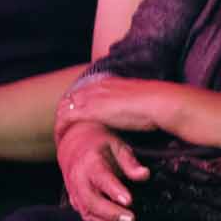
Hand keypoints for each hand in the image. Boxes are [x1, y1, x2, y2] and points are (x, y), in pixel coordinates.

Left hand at [55, 78, 176, 138]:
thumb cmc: (157, 103)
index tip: (76, 116)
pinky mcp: (90, 111)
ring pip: (64, 107)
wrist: (160, 102)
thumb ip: (133, 100)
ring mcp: (92, 98)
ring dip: (60, 121)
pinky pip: (65, 119)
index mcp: (109, 82)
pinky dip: (61, 128)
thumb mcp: (142, 98)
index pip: (84, 90)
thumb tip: (141, 107)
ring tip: (60, 135)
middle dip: (63, 112)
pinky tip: (60, 138)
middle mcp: (98, 87)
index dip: (77, 103)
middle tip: (63, 128)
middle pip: (70, 98)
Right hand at [58, 120, 147, 220]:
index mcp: (90, 162)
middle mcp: (79, 180)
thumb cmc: (99, 144)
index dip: (114, 190)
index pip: (101, 178)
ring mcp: (75, 192)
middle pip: (91, 200)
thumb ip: (129, 161)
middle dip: (111, 212)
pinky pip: (87, 215)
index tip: (129, 200)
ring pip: (88, 212)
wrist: (73, 144)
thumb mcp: (116, 145)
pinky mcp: (76, 201)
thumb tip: (145, 175)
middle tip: (131, 219)